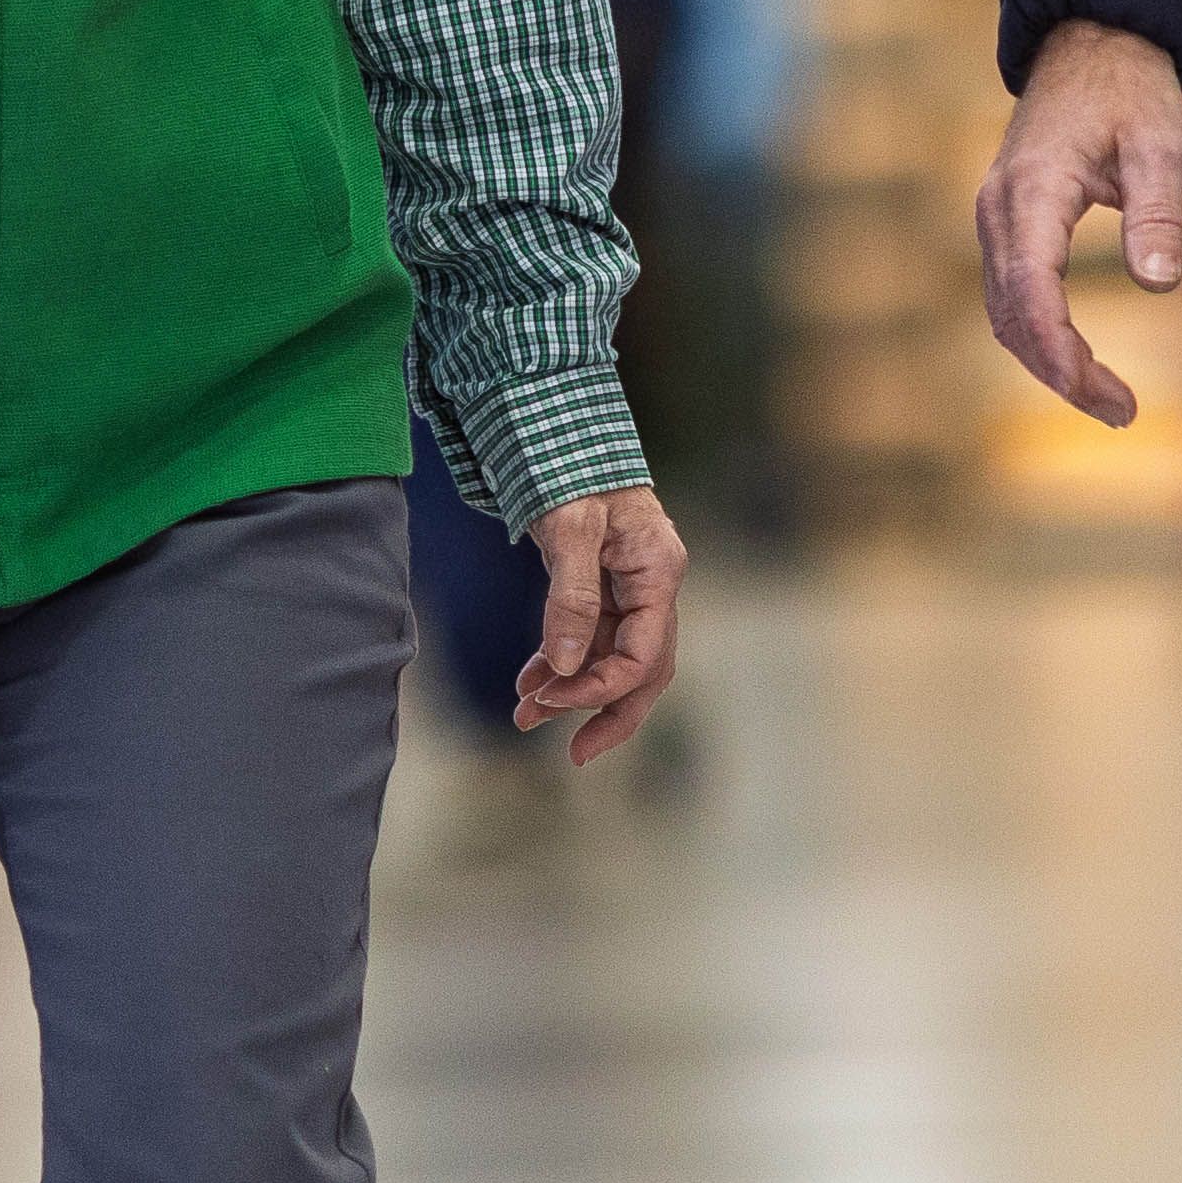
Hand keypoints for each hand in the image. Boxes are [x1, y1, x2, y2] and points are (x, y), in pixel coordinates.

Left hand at [516, 485, 686, 765]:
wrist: (560, 426)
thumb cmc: (570, 465)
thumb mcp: (569, 527)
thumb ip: (571, 597)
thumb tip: (564, 665)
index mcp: (658, 571)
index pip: (643, 654)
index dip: (600, 688)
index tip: (550, 700)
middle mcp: (653, 585)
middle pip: (644, 669)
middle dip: (604, 712)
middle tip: (573, 756)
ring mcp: (631, 587)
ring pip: (612, 657)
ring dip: (571, 689)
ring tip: (523, 716)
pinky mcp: (605, 585)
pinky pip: (590, 636)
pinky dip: (560, 661)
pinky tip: (527, 681)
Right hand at [976, 19, 1181, 425]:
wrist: (1091, 40)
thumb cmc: (1130, 89)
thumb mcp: (1160, 143)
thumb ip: (1158, 211)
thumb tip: (1161, 283)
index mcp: (1033, 190)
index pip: (1034, 293)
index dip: (1063, 354)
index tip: (1107, 397)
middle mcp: (999, 209)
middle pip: (1014, 316)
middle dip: (1062, 373)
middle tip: (1123, 412)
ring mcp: (995, 215)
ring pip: (1006, 312)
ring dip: (1048, 361)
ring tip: (1111, 400)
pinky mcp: (1006, 221)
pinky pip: (1010, 293)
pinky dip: (1038, 334)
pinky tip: (1078, 359)